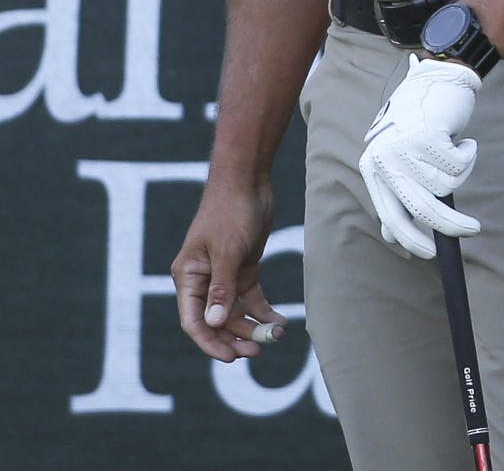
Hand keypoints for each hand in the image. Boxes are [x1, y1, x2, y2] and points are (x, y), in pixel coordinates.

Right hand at [171, 181, 287, 361]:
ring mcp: (224, 275)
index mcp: (188, 277)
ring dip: (252, 326)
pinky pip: (251, 298)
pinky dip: (263, 311)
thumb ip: (221, 289)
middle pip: (216, 321)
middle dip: (235, 337)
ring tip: (275, 335)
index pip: (194, 321)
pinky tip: (280, 321)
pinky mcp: (243, 268)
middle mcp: (203, 280)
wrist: (247, 179)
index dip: (210, 342)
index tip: (231, 358)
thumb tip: (213, 324)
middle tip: (257, 351)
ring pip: (235, 312)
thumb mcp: (226, 251)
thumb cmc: (230, 211)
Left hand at [359, 53, 481, 257]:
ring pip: (445, 185)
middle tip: (472, 230)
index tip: (432, 254)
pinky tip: (460, 137)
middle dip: (449, 226)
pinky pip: (458, 165)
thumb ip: (395, 192)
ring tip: (455, 149)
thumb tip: (391, 236)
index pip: (391, 216)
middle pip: (420, 208)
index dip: (413, 240)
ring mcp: (404, 146)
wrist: (437, 78)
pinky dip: (467, 154)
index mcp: (373, 167)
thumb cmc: (419, 121)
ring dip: (459, 170)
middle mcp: (384, 158)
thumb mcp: (399, 157)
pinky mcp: (427, 135)